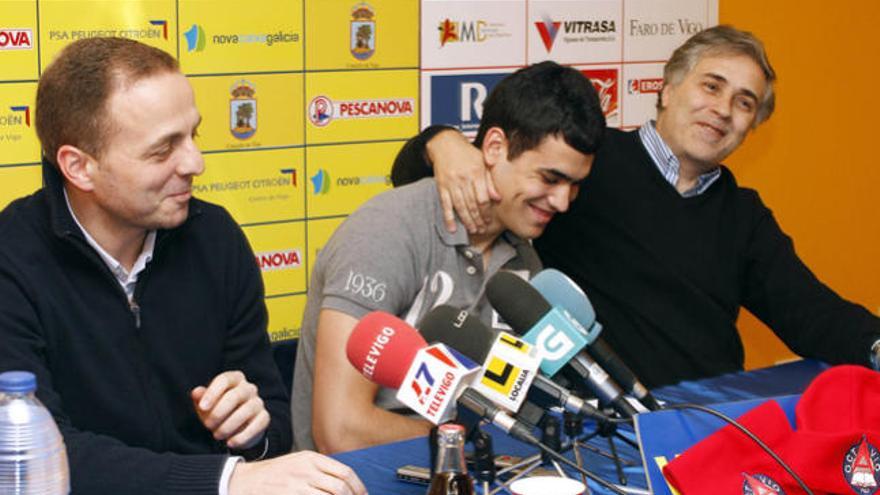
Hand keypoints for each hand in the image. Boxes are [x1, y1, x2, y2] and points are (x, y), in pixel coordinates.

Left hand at [191, 370, 268, 449]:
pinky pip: (256, 425)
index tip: (202, 407)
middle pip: (235, 396)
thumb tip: (196, 392)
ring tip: (217, 435)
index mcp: (234, 379)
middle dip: (219, 412)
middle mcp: (249, 388)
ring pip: (247, 410)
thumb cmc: (219, 411)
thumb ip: (200, 398)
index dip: (212, 393)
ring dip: (229, 425)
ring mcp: (258, 402)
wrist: (237, 428)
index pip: (224, 380)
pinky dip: (242, 436)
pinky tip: (230, 443)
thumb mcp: (207, 404)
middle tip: (208, 425)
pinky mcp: (264, 417)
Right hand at [228, 451, 367, 494]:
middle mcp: (307, 470)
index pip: (345, 472)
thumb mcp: (299, 463)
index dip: (358, 487)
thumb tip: (345, 483)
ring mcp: (298, 484)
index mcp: (312, 459)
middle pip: (341, 487)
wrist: (245, 481)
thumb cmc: (275, 475)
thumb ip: (320, 469)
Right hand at [427, 129, 498, 233]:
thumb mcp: (482, 162)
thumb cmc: (467, 153)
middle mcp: (463, 178)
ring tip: (472, 230)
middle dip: (478, 219)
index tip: (489, 220)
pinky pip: (445, 205)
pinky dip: (448, 218)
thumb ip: (490, 180)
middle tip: (482, 229)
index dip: (486, 212)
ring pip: (460, 206)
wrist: (445, 144)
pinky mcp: (441, 186)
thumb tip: (497, 198)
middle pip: (472, 204)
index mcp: (476, 172)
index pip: (483, 198)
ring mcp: (451, 183)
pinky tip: (451, 228)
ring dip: (466, 221)